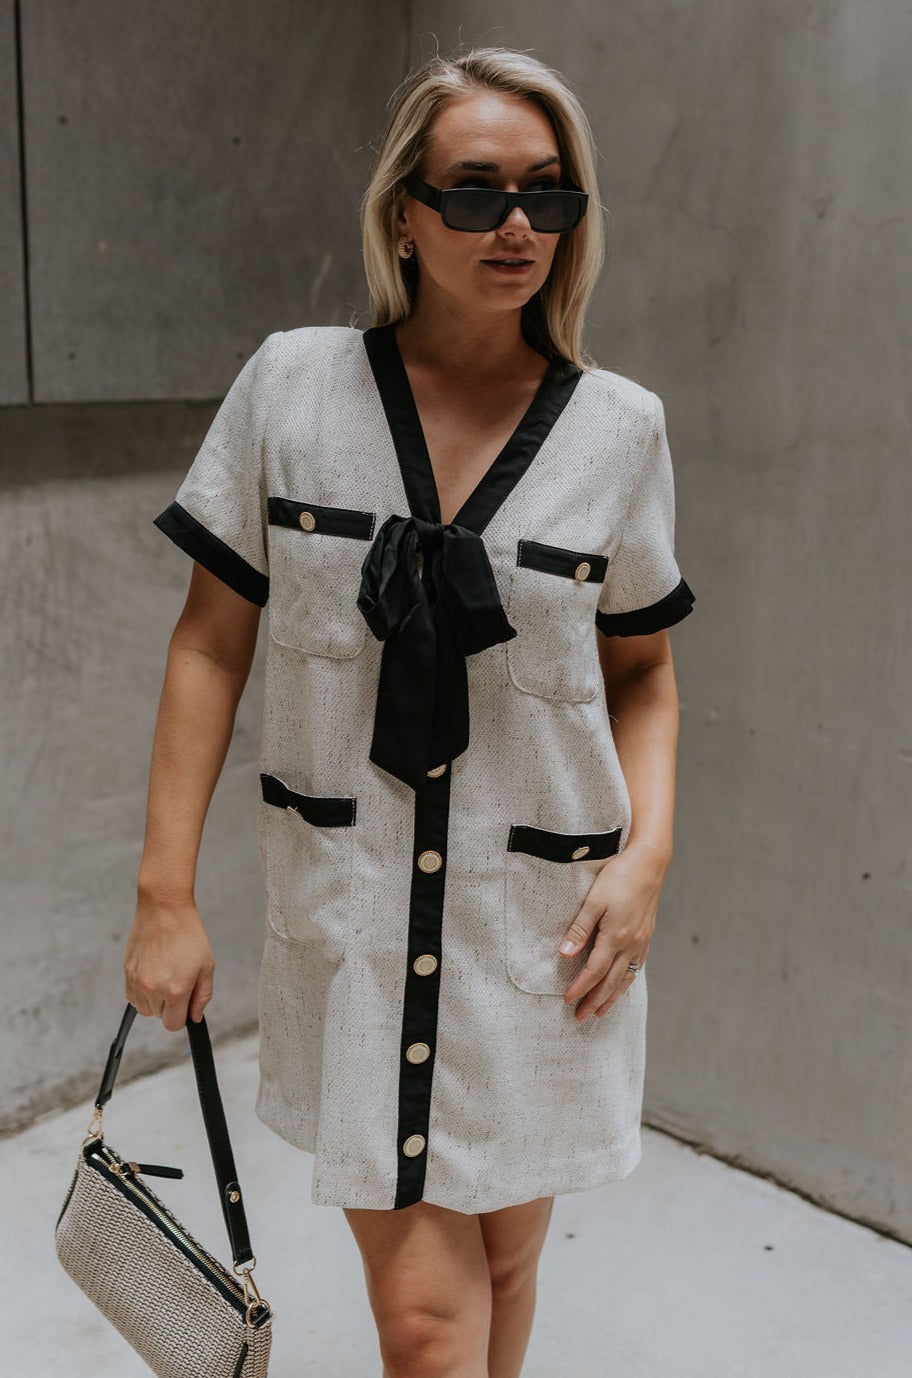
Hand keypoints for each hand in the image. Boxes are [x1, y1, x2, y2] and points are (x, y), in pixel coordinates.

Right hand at [124, 894, 214, 1031]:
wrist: (164, 909)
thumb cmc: (188, 935)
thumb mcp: (207, 966)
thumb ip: (202, 996)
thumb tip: (194, 1017)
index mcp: (175, 990)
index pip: (173, 1024)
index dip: (182, 1016)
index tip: (186, 1003)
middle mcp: (152, 989)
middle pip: (159, 1016)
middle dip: (170, 1005)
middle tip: (178, 979)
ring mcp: (137, 981)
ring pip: (145, 1009)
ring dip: (155, 999)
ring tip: (166, 975)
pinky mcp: (127, 972)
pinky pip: (132, 997)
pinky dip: (142, 992)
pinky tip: (154, 974)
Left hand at [558, 843, 666, 1021]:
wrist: (649, 864)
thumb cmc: (619, 877)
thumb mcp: (593, 900)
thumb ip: (579, 929)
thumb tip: (565, 954)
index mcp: (615, 937)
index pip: (594, 971)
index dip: (580, 987)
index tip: (568, 1000)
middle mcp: (631, 944)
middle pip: (611, 981)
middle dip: (595, 1001)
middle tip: (581, 1018)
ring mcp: (641, 941)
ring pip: (626, 978)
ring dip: (611, 997)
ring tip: (600, 1012)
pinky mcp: (646, 936)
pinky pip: (636, 967)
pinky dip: (626, 982)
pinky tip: (622, 985)